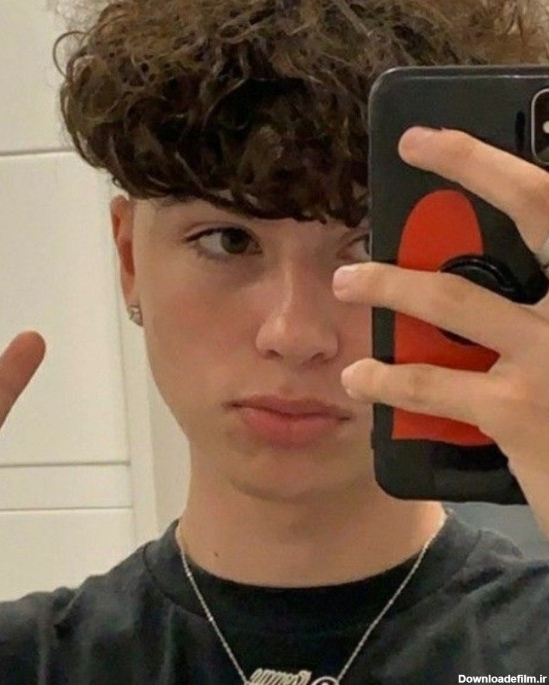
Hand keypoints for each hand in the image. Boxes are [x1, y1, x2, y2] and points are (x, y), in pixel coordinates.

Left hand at [331, 127, 548, 528]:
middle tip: (414, 145)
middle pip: (537, 207)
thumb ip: (541, 297)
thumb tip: (503, 268)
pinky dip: (385, 379)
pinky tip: (357, 379)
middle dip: (472, 164)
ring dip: (388, 282)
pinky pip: (430, 381)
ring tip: (347, 279)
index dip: (512, 158)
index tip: (470, 131)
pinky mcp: (520, 410)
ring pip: (453, 296)